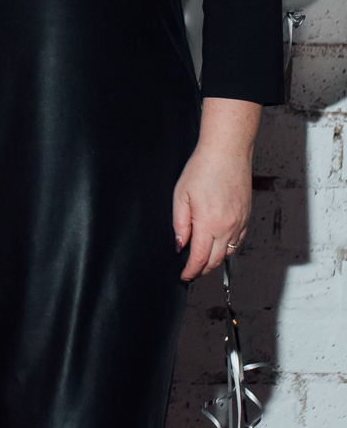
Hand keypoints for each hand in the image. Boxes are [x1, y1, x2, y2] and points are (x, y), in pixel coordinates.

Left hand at [172, 143, 252, 280]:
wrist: (227, 152)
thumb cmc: (203, 169)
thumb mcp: (181, 197)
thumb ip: (180, 225)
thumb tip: (180, 245)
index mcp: (209, 224)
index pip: (200, 258)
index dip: (191, 271)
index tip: (185, 275)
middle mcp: (228, 226)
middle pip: (216, 260)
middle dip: (203, 270)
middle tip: (192, 272)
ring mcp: (240, 221)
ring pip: (229, 252)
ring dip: (216, 260)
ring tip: (203, 260)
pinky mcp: (246, 215)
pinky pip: (238, 240)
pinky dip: (228, 247)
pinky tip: (219, 245)